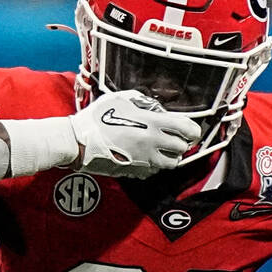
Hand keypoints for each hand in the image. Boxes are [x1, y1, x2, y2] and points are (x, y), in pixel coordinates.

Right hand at [70, 90, 201, 177]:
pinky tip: (146, 157)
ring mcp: (144, 160)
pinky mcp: (135, 172)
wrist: (77, 141)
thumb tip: (155, 108)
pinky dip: (155, 165)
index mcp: (151, 123)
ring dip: (171, 156)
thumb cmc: (96, 118)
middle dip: (182, 143)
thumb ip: (142, 102)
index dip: (193, 130)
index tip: (191, 130)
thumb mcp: (120, 99)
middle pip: (182, 148)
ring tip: (162, 149)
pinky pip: (154, 171)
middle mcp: (152, 143)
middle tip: (175, 138)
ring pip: (172, 163)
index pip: (187, 129)